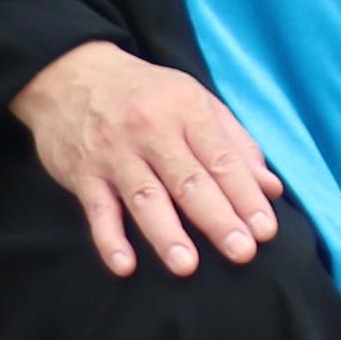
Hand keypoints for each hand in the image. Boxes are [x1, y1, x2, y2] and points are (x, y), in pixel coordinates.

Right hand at [14, 39, 286, 278]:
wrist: (69, 72)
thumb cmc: (144, 93)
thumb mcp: (194, 100)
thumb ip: (235, 143)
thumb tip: (271, 188)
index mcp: (186, 110)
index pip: (221, 159)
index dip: (245, 195)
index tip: (265, 230)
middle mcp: (151, 131)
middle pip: (189, 181)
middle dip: (217, 218)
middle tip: (242, 253)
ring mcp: (114, 153)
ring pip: (145, 197)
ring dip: (166, 234)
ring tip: (187, 266)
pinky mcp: (82, 173)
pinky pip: (97, 210)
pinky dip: (108, 239)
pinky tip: (124, 265)